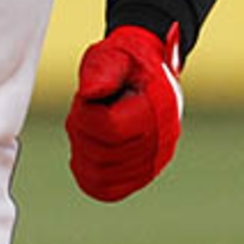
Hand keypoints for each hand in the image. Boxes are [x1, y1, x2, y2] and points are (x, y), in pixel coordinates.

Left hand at [64, 23, 183, 201]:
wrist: (147, 71)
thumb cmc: (128, 61)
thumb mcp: (114, 53)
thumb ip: (102, 70)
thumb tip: (89, 94)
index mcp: (159, 107)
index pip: (111, 129)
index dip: (86, 115)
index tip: (86, 98)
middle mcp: (162, 139)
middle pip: (103, 154)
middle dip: (81, 131)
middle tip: (83, 109)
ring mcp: (155, 161)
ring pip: (102, 175)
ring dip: (82, 151)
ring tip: (87, 126)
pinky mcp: (144, 174)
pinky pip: (108, 190)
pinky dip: (89, 175)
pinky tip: (85, 152)